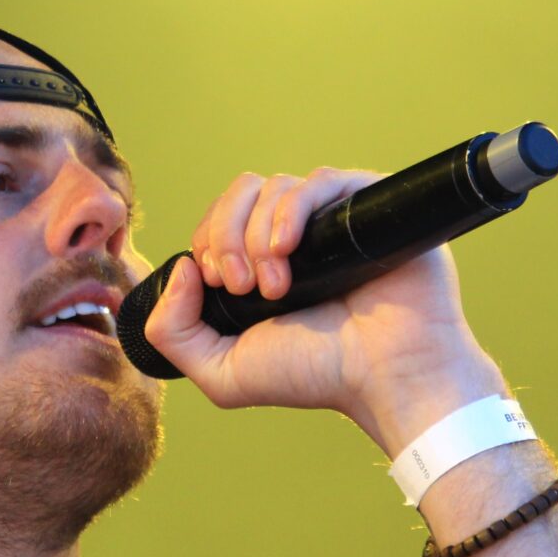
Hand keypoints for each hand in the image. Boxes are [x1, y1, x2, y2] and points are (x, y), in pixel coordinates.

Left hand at [141, 168, 505, 454]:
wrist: (384, 375)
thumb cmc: (315, 375)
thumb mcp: (221, 373)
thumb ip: (172, 333)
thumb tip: (181, 268)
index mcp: (260, 262)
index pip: (216, 221)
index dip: (208, 243)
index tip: (222, 286)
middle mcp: (294, 235)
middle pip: (238, 194)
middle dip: (226, 238)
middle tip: (242, 287)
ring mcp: (330, 218)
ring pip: (272, 187)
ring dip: (258, 235)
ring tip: (277, 286)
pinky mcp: (366, 204)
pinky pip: (317, 181)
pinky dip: (291, 209)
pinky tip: (289, 247)